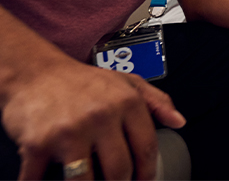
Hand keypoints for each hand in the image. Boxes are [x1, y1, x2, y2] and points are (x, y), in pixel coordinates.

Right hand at [2, 60, 184, 180]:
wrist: (35, 72)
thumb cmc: (81, 80)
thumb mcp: (126, 81)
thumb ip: (156, 101)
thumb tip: (179, 121)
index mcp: (126, 102)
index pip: (147, 148)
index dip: (148, 172)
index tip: (145, 180)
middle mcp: (101, 116)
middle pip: (119, 170)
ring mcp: (70, 131)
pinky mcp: (38, 144)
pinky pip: (40, 179)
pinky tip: (47, 179)